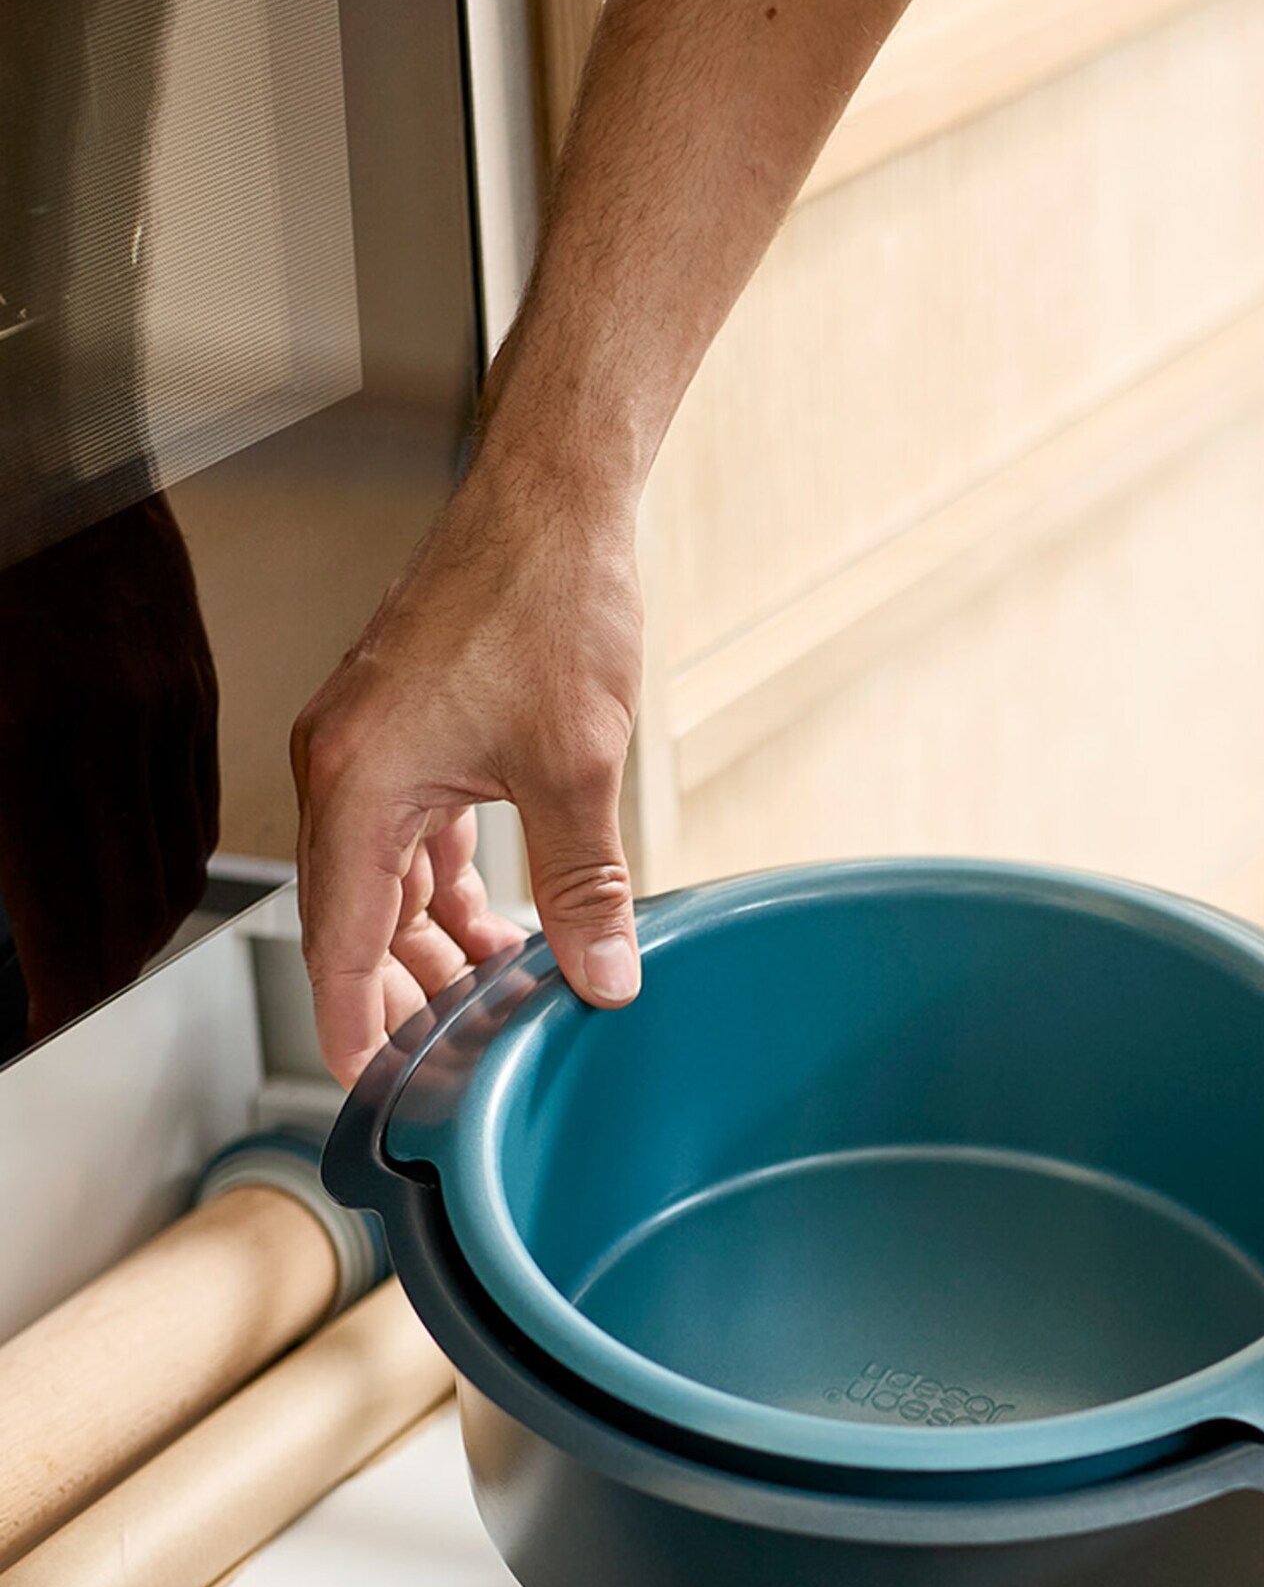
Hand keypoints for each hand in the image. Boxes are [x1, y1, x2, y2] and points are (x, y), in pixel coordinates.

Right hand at [291, 453, 645, 1084]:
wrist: (555, 501)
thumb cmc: (549, 605)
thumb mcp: (577, 770)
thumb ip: (583, 887)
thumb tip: (603, 979)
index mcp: (360, 781)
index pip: (338, 938)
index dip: (356, 1021)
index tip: (376, 1086)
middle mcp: (347, 766)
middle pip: (354, 919)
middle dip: (403, 995)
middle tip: (455, 1064)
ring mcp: (376, 747)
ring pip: (387, 882)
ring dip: (435, 947)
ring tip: (493, 1008)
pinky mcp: (412, 731)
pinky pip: (415, 840)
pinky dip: (450, 892)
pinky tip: (504, 932)